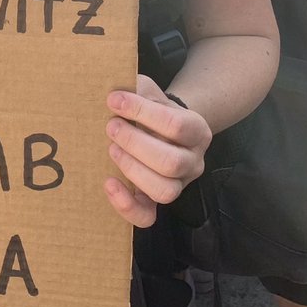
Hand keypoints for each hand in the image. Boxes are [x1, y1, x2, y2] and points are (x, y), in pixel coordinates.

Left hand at [104, 74, 210, 227]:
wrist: (161, 128)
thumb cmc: (152, 107)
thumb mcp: (149, 92)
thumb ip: (138, 89)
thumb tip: (115, 90)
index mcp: (197, 130)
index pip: (176, 125)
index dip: (142, 112)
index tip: (114, 100)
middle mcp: (193, 161)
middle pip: (171, 163)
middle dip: (135, 144)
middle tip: (111, 126)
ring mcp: (178, 185)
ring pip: (164, 191)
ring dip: (132, 169)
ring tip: (112, 149)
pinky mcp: (157, 202)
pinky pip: (148, 217)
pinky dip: (126, 205)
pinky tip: (109, 183)